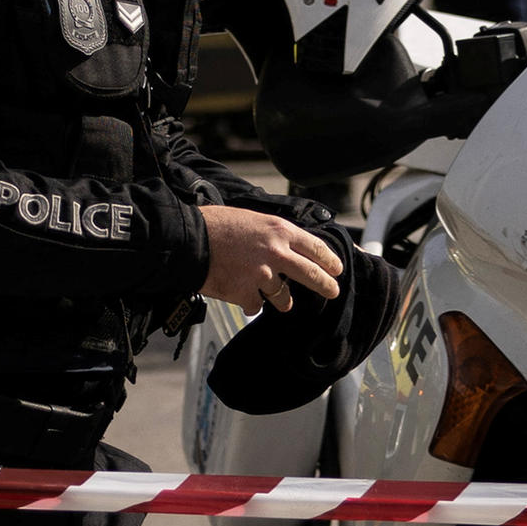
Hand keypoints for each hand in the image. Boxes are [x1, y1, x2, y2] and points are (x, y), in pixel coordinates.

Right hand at [201, 206, 345, 312]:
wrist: (189, 240)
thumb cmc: (216, 225)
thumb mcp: (253, 219)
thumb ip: (274, 235)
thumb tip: (290, 248)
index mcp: (280, 230)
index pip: (316, 247)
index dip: (329, 260)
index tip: (336, 269)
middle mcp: (276, 252)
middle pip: (312, 275)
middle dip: (326, 286)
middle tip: (332, 291)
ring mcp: (262, 275)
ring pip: (284, 298)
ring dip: (281, 300)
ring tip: (274, 298)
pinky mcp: (246, 293)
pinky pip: (256, 306)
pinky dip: (250, 303)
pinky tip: (241, 295)